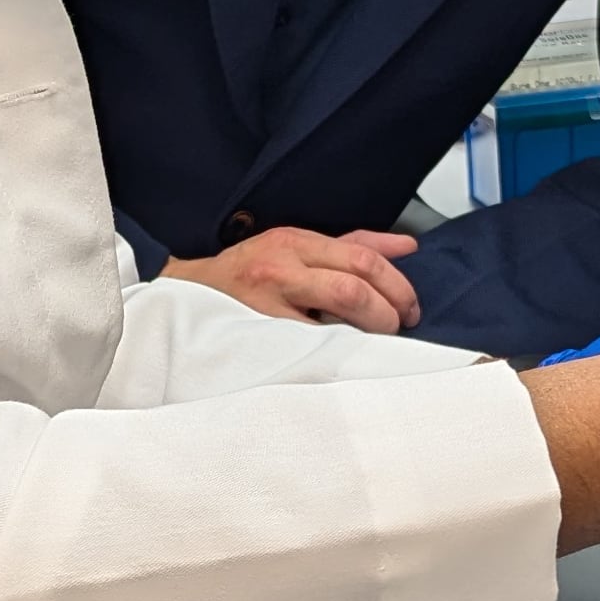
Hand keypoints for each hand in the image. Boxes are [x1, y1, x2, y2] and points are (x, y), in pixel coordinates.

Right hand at [162, 227, 421, 332]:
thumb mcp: (298, 246)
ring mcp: (267, 304)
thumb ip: (353, 245)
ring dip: (368, 332)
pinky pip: (310, 347)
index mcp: (295, 242)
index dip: (397, 284)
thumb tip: (406, 247)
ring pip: (335, 316)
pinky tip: (345, 358)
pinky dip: (336, 353)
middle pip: (353, 286)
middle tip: (399, 326)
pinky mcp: (258, 336)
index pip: (361, 257)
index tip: (410, 306)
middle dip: (388, 310)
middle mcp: (281, 268)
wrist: (189, 294)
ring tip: (375, 341)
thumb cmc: (250, 273)